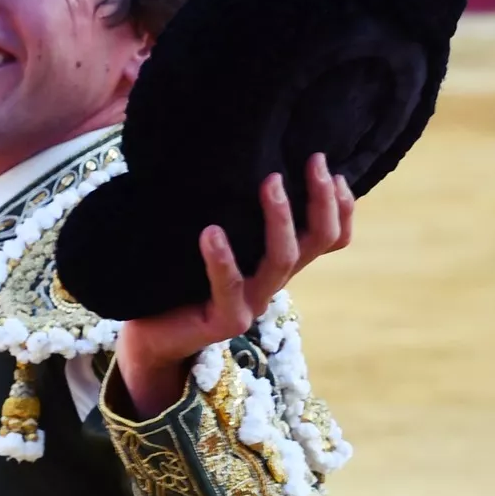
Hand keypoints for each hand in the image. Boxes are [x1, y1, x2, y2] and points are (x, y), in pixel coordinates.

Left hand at [113, 154, 354, 418]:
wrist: (153, 335)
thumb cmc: (180, 278)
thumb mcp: (217, 241)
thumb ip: (235, 215)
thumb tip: (239, 160)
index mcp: (276, 263)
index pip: (329, 239)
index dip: (341, 208)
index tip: (336, 171)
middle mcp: (272, 281)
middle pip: (317, 242)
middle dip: (322, 200)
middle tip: (315, 161)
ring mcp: (252, 303)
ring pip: (282, 261)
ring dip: (280, 219)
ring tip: (271, 182)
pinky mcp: (224, 320)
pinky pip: (229, 287)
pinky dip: (221, 258)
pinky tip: (211, 232)